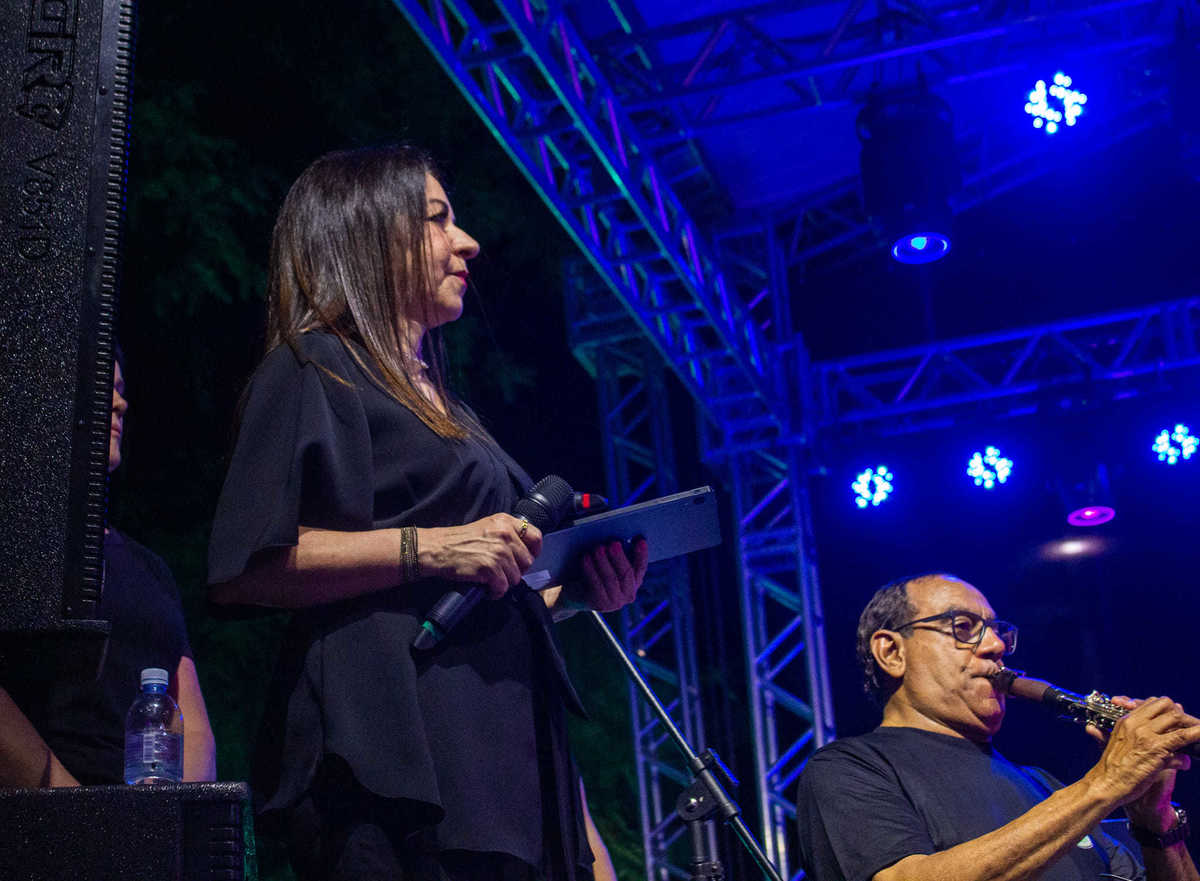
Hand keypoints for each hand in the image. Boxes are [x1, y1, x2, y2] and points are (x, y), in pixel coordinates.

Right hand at [419, 514, 542, 598]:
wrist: (438, 549)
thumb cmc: (461, 541)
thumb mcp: (488, 527)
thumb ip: (507, 533)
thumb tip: (526, 551)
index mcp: (506, 522)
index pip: (536, 537)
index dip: (534, 552)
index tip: (526, 560)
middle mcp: (505, 534)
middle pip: (527, 561)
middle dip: (517, 571)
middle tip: (502, 572)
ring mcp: (498, 551)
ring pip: (516, 577)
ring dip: (504, 582)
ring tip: (491, 580)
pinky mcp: (490, 568)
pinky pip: (503, 587)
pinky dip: (495, 592)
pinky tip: (487, 588)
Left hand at [573, 537, 648, 611]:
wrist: (573, 594)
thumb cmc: (594, 572)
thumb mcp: (607, 562)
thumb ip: (616, 554)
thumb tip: (619, 537)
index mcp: (634, 582)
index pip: (641, 567)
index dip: (641, 554)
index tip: (640, 540)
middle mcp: (627, 595)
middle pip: (626, 574)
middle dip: (620, 557)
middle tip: (614, 543)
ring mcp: (614, 602)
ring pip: (610, 578)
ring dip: (603, 561)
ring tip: (598, 548)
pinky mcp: (598, 604)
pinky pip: (595, 584)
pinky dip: (590, 569)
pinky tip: (585, 557)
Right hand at [1083, 695, 1199, 815]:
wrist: (1106, 785)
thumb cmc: (1109, 770)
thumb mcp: (1106, 746)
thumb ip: (1105, 734)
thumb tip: (1091, 728)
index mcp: (1125, 721)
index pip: (1151, 703)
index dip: (1167, 709)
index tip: (1176, 719)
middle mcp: (1136, 724)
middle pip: (1166, 706)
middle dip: (1181, 715)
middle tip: (1189, 727)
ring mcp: (1147, 735)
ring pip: (1176, 719)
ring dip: (1191, 726)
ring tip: (1199, 733)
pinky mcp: (1157, 749)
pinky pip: (1182, 737)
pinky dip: (1196, 736)